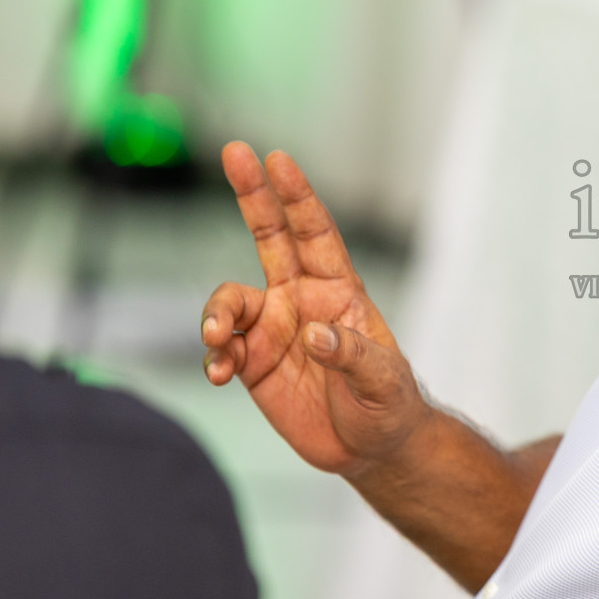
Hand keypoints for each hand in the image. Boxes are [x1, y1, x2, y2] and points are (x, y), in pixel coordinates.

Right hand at [201, 143, 428, 476]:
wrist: (370, 446)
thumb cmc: (387, 403)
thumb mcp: (383, 380)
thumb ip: (352, 354)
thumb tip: (314, 333)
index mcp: (339, 290)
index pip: (316, 233)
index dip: (297, 196)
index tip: (278, 159)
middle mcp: (300, 299)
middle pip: (269, 235)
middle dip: (251, 193)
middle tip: (234, 151)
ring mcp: (272, 329)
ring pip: (228, 301)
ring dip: (213, 314)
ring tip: (214, 339)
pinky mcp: (251, 364)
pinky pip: (218, 349)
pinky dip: (212, 358)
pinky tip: (219, 374)